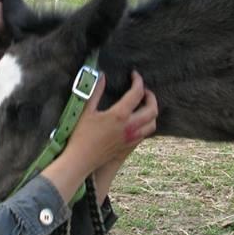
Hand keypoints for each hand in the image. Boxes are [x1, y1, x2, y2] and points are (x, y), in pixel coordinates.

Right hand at [42, 70, 157, 204]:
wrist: (81, 159)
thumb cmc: (81, 135)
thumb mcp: (86, 110)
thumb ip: (95, 91)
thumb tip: (102, 76)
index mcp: (119, 115)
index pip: (137, 93)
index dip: (138, 81)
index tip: (134, 74)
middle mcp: (130, 127)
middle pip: (152, 109)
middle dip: (151, 96)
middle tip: (143, 90)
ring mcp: (131, 138)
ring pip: (152, 123)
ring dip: (151, 111)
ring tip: (144, 105)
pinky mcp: (129, 146)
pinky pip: (146, 133)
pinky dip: (147, 123)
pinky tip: (138, 120)